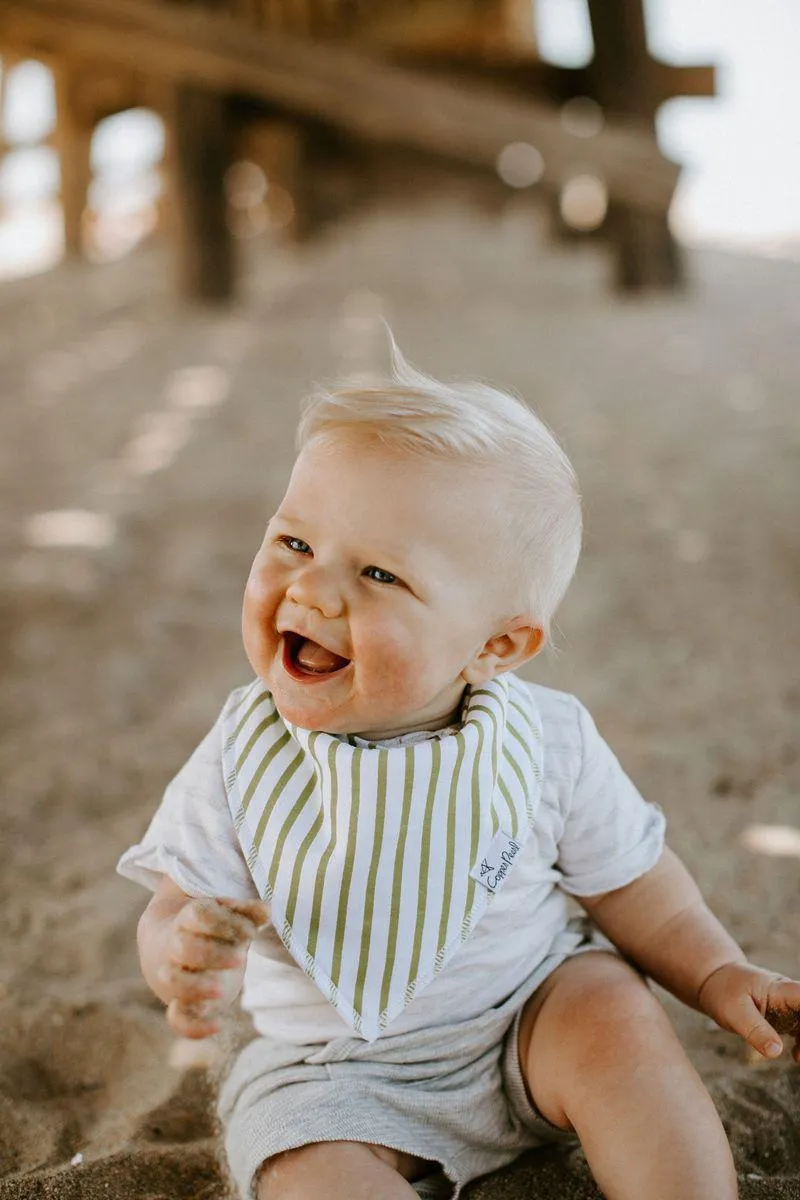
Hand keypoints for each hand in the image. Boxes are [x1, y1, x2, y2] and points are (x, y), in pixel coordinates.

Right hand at [158, 897, 268, 1038]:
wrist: (171, 947)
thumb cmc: (209, 929)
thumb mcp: (227, 916)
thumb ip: (247, 912)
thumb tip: (267, 909)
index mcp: (187, 919)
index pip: (199, 915)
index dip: (225, 922)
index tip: (251, 931)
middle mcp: (175, 947)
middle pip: (184, 947)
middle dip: (212, 954)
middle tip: (240, 959)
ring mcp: (175, 976)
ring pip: (173, 980)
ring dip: (195, 987)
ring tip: (220, 991)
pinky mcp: (181, 1004)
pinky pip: (177, 1019)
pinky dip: (193, 1027)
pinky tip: (218, 1026)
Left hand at [698, 961, 799, 1061]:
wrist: (714, 981)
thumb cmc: (723, 991)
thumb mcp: (734, 1012)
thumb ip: (755, 1031)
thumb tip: (777, 1052)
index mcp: (780, 990)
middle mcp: (789, 997)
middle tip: (799, 1054)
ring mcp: (788, 1007)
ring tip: (798, 1057)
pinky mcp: (784, 1017)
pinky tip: (796, 1056)